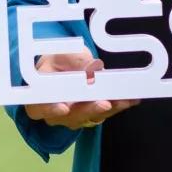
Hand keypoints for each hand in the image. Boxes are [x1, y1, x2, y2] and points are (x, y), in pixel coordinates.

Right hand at [22, 49, 139, 129]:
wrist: (68, 64)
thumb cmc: (59, 58)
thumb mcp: (64, 54)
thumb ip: (75, 62)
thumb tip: (91, 70)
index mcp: (39, 96)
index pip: (38, 107)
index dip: (50, 109)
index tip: (63, 107)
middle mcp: (56, 112)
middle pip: (70, 117)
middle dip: (89, 110)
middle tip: (104, 103)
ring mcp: (76, 116)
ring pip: (91, 117)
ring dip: (109, 109)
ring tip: (123, 100)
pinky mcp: (93, 114)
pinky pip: (106, 113)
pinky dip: (119, 105)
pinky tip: (133, 98)